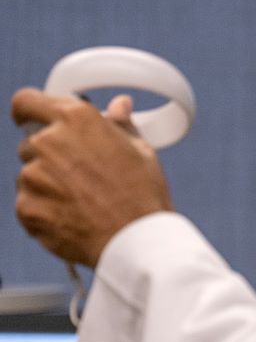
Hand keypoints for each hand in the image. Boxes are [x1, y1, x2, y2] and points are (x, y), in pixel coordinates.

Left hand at [13, 90, 172, 267]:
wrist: (135, 240)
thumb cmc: (143, 194)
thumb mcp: (140, 151)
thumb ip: (119, 125)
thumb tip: (118, 106)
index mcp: (76, 119)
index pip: (26, 101)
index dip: (29, 110)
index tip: (32, 119)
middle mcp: (48, 142)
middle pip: (31, 143)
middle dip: (49, 155)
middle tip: (79, 174)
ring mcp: (32, 176)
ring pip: (30, 175)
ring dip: (47, 184)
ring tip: (82, 200)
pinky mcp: (26, 206)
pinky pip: (29, 203)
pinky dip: (45, 209)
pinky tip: (73, 216)